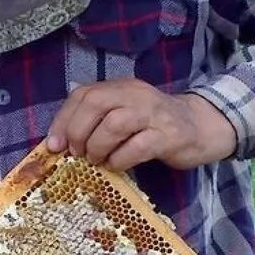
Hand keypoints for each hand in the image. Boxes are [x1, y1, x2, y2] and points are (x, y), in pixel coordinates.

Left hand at [46, 79, 236, 171]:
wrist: (200, 127)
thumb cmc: (154, 125)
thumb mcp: (124, 113)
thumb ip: (97, 119)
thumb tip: (59, 139)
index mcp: (121, 87)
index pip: (84, 94)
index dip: (64, 120)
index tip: (54, 145)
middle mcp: (136, 95)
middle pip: (96, 104)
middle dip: (78, 132)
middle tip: (77, 154)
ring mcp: (154, 114)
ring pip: (115, 123)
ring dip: (98, 146)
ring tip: (96, 160)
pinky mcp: (169, 136)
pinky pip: (137, 147)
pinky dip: (120, 160)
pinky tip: (117, 166)